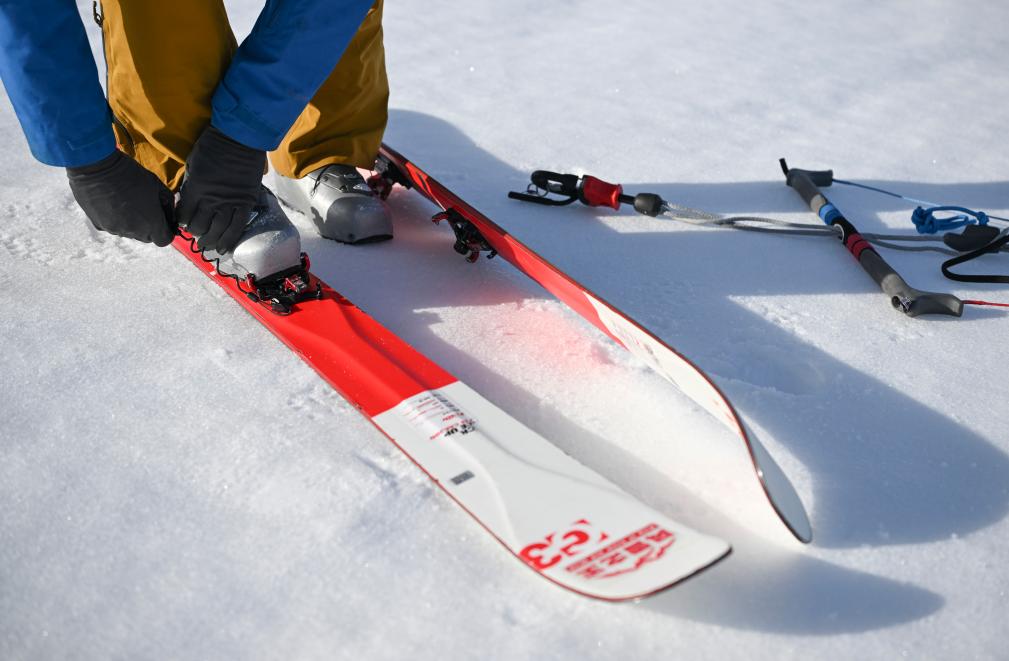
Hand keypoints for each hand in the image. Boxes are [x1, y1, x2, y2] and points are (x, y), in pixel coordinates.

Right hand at [66, 150, 175, 246]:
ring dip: (133, 223)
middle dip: (151, 226)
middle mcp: (133, 231)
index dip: (167, 230)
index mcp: (151, 224)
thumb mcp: (158, 185)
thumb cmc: (131, 173)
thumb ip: (168, 204)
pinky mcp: (99, 224)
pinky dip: (117, 219)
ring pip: (130, 233)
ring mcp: (115, 229)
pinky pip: (113, 227)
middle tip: (147, 207)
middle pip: (147, 237)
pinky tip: (114, 202)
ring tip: (129, 202)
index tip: (165, 220)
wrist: (96, 165)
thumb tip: (170, 214)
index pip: (164, 239)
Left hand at [176, 125, 265, 253]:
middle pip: (200, 227)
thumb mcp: (192, 164)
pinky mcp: (246, 203)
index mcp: (195, 189)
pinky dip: (230, 240)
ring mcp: (230, 203)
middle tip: (195, 234)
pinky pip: (238, 227)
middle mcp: (212, 200)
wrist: (240, 139)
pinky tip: (224, 249)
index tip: (183, 221)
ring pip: (219, 231)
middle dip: (195, 233)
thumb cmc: (212, 147)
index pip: (183, 216)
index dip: (181, 222)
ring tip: (208, 246)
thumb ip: (189, 186)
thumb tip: (187, 202)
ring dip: (211, 241)